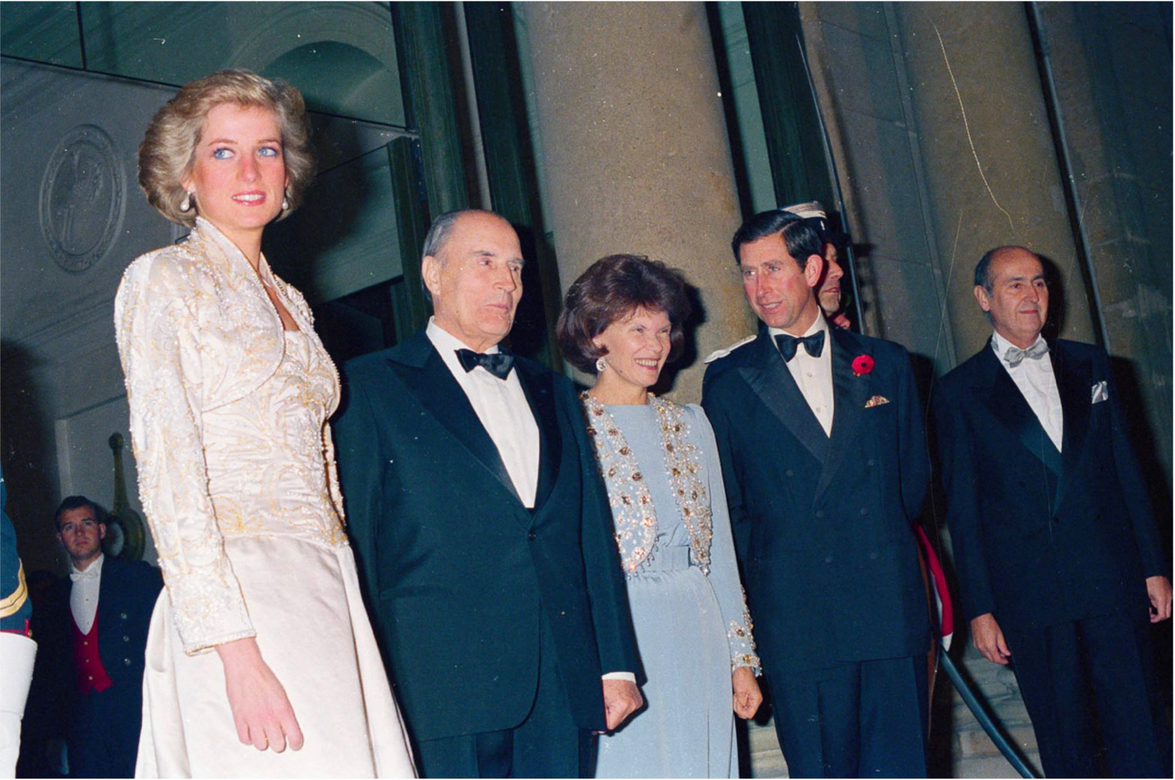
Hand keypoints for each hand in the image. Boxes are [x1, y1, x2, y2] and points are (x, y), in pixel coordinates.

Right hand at [216, 637, 303, 751]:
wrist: (246, 668)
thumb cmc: (264, 678)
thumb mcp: (282, 695)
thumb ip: (285, 714)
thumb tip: (287, 730)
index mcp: (284, 711)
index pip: (295, 738)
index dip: (296, 743)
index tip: (295, 743)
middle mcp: (270, 718)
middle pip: (278, 746)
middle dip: (279, 742)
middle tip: (277, 734)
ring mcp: (254, 720)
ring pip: (261, 746)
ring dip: (263, 740)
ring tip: (262, 730)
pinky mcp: (239, 720)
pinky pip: (245, 740)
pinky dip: (249, 738)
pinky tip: (251, 729)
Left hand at [601, 678, 642, 730]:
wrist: (617, 670)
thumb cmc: (608, 681)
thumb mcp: (600, 699)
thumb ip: (601, 716)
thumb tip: (601, 729)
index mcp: (622, 705)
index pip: (611, 725)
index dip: (604, 722)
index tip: (601, 719)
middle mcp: (632, 705)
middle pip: (618, 722)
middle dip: (611, 716)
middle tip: (607, 705)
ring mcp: (636, 703)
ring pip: (624, 716)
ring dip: (618, 712)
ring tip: (613, 700)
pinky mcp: (639, 702)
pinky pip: (629, 710)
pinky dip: (624, 707)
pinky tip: (620, 699)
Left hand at [731, 667, 761, 718]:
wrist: (740, 667)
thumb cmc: (742, 676)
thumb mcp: (740, 692)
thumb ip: (741, 703)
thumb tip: (741, 712)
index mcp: (756, 699)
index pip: (749, 714)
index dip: (741, 711)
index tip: (737, 702)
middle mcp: (755, 700)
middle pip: (746, 713)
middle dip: (738, 707)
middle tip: (736, 697)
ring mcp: (750, 698)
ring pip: (742, 709)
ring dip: (737, 703)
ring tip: (736, 694)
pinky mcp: (746, 696)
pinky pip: (741, 704)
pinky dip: (736, 701)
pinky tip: (736, 694)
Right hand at [970, 613, 1010, 664]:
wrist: (979, 616)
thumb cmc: (989, 623)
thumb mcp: (999, 635)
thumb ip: (1003, 646)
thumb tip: (1006, 653)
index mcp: (989, 647)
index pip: (996, 659)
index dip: (1002, 661)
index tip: (1006, 660)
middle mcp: (982, 648)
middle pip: (991, 659)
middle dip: (998, 659)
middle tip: (1004, 656)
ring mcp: (977, 646)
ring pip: (986, 655)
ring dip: (992, 655)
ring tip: (998, 650)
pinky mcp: (974, 643)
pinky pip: (981, 651)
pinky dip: (987, 652)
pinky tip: (991, 647)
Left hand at [1146, 576, 1171, 622]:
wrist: (1154, 570)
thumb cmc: (1148, 581)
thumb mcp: (1146, 594)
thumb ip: (1150, 604)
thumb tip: (1152, 610)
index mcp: (1162, 599)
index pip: (1162, 615)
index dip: (1156, 619)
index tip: (1150, 618)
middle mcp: (1169, 598)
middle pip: (1167, 614)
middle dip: (1159, 617)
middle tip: (1151, 615)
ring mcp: (1171, 595)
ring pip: (1168, 608)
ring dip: (1160, 610)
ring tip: (1150, 606)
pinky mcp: (1170, 592)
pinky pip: (1168, 602)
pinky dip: (1162, 604)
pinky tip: (1153, 600)